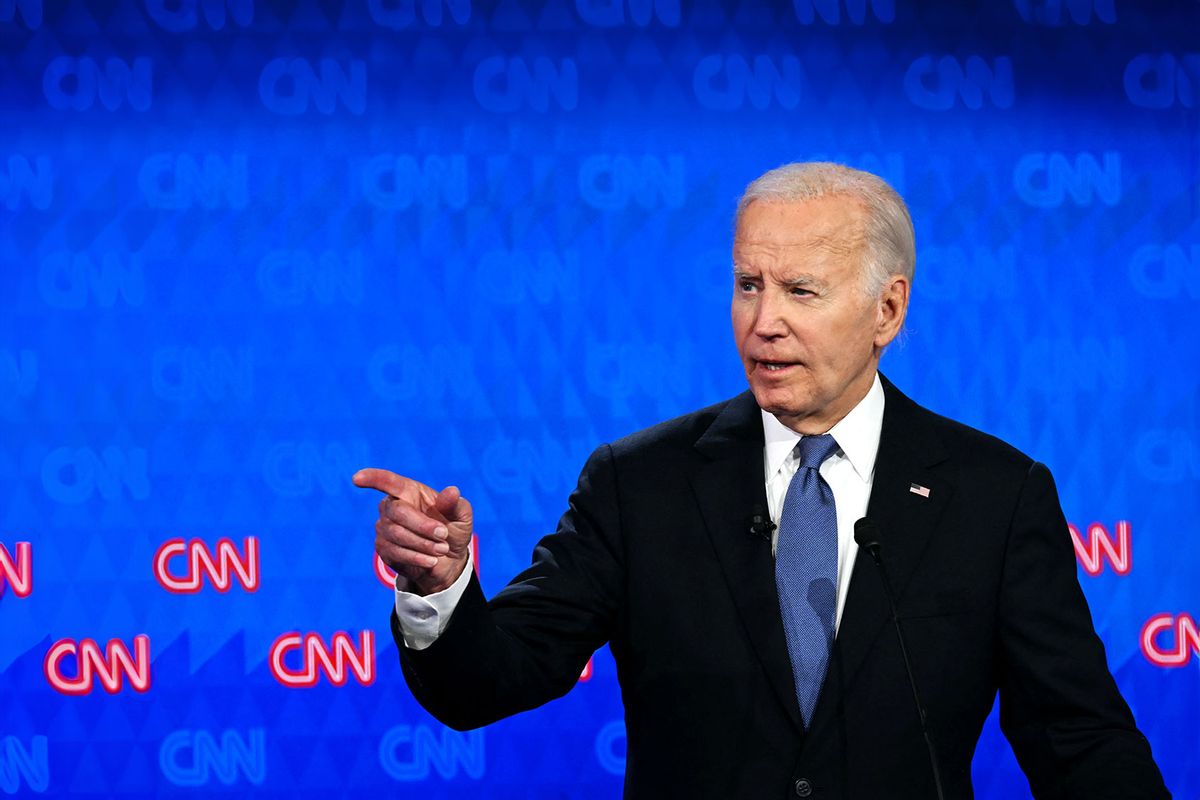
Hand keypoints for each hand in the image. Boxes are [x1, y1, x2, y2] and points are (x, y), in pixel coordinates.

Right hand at [352, 468, 472, 595]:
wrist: (449, 561)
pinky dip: (416, 557)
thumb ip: (455, 504)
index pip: (388, 481)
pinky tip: (431, 560)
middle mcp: (392, 506)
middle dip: (422, 526)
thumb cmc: (453, 530)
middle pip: (397, 512)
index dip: (372, 478)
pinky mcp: (383, 548)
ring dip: (423, 543)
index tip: (357, 478)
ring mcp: (384, 528)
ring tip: (442, 549)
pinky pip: (394, 552)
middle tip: (444, 535)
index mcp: (409, 491)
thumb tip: (451, 491)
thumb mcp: (462, 516)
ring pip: (396, 534)